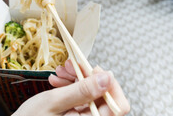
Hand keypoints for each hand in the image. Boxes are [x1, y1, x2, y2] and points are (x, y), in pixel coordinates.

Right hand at [13, 60, 129, 115]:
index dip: (110, 85)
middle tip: (72, 66)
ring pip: (91, 95)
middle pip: (104, 97)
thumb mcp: (54, 103)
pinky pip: (80, 99)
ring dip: (77, 79)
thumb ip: (82, 90)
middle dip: (88, 78)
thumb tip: (107, 78)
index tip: (95, 70)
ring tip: (60, 72)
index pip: (118, 106)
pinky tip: (58, 81)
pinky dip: (70, 86)